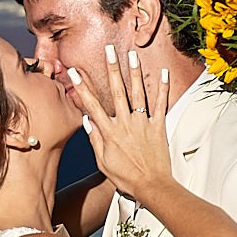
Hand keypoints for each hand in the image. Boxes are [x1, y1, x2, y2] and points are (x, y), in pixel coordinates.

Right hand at [67, 46, 172, 206]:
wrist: (152, 186)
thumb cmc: (126, 178)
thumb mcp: (103, 162)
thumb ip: (95, 140)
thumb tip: (87, 121)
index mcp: (109, 132)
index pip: (91, 105)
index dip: (81, 87)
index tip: (74, 72)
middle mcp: (125, 123)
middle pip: (116, 91)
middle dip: (111, 68)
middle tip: (108, 50)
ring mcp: (142, 123)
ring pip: (137, 93)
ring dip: (134, 72)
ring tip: (131, 54)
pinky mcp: (158, 127)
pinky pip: (161, 104)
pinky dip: (162, 88)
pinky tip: (162, 72)